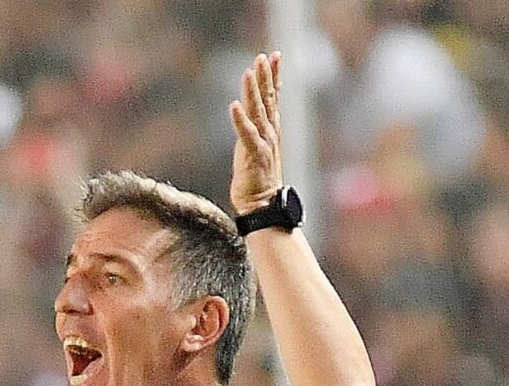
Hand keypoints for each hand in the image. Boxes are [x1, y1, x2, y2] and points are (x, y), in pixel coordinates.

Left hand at [229, 51, 282, 214]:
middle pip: (269, 99)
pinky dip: (240, 120)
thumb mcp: (256, 149)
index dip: (274, 76)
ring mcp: (263, 143)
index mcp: (271, 130)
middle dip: (266, 76)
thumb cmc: (258, 180)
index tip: (274, 56)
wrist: (263, 206)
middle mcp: (270, 133)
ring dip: (254, 91)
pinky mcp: (253, 155)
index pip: (274, 97)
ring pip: (259, 112)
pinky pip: (246, 134)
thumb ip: (254, 131)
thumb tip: (247, 115)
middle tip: (264, 57)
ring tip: (249, 72)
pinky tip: (234, 105)